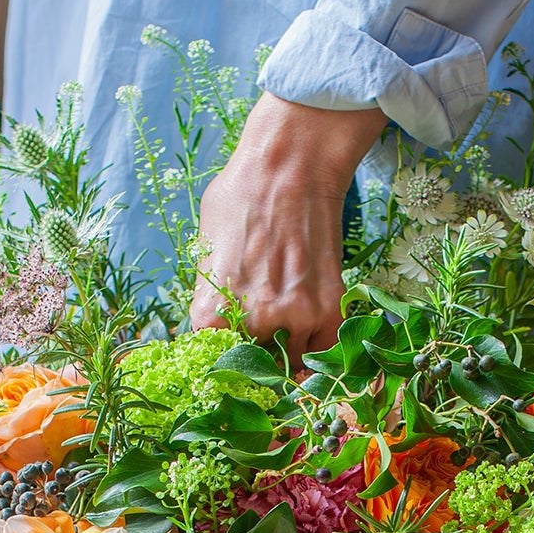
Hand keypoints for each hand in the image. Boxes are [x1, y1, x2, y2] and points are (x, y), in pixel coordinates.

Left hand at [189, 92, 384, 361]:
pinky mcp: (328, 311)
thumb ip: (210, 294)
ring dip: (287, 349)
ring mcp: (293, 320)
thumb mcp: (205, 247)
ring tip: (284, 322)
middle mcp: (250, 324)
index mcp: (210, 313)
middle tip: (260, 335)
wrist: (291, 167)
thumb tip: (215, 323)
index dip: (223, 356)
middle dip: (255, 352)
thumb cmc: (241, 197)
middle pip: (252, 365)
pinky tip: (308, 328)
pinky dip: (316, 346)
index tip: (232, 352)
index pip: (213, 360)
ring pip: (289, 361)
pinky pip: (322, 350)